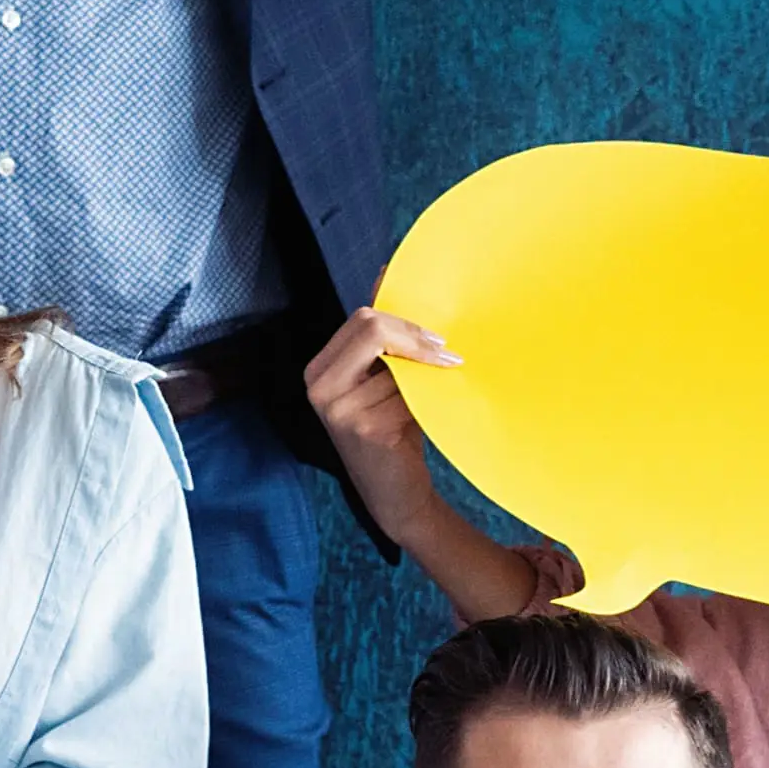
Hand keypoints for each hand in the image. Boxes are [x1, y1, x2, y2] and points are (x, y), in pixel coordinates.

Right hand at [301, 302, 459, 507]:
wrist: (394, 494)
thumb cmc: (392, 431)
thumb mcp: (383, 380)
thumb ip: (383, 336)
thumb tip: (388, 272)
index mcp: (320, 369)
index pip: (363, 319)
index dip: (405, 322)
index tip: (436, 338)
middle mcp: (320, 386)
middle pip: (373, 329)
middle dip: (416, 337)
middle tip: (448, 354)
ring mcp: (339, 409)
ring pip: (398, 365)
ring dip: (425, 376)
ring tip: (434, 395)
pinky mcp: (365, 428)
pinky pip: (408, 394)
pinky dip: (426, 400)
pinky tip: (427, 416)